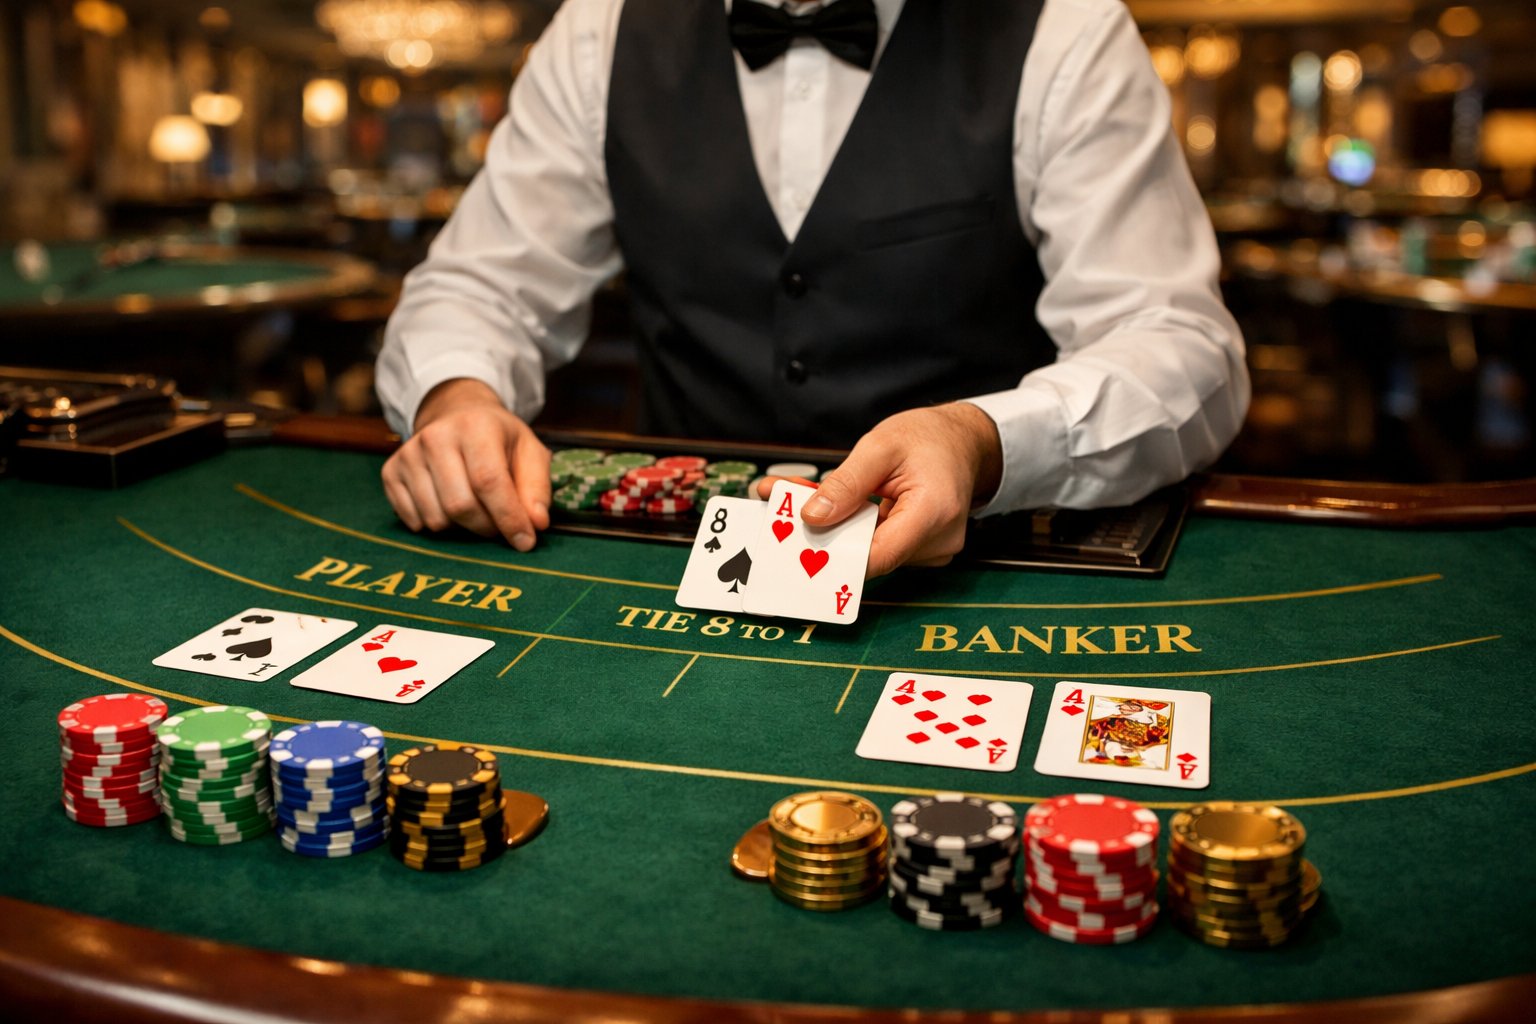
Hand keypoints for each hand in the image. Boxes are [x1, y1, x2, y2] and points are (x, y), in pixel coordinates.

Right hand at [380, 378, 550, 550]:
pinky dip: (435, 525)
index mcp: (475, 426)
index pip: (489, 482)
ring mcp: (408, 454)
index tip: (525, 542)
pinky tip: (447, 504)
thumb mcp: (529, 452)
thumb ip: (537, 487)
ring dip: (461, 528)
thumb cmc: (498, 439)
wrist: (457, 414)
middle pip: (460, 506)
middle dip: (486, 527)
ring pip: (436, 518)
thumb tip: (536, 523)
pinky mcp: (391, 471)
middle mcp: (436, 437)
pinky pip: (413, 520)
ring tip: (474, 508)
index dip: (508, 518)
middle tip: (499, 525)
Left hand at [793, 403, 1001, 577]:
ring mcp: (932, 550)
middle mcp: (939, 541)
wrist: (962, 441)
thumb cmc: (928, 438)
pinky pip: (880, 545)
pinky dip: (854, 527)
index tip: (795, 539)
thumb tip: (812, 517)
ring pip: (870, 550)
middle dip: (825, 531)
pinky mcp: (921, 550)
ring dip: (837, 527)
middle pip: (869, 554)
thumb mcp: (880, 446)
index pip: (878, 556)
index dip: (835, 553)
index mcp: (935, 512)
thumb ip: (846, 483)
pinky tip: (835, 506)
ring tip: (804, 496)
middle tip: (780, 503)